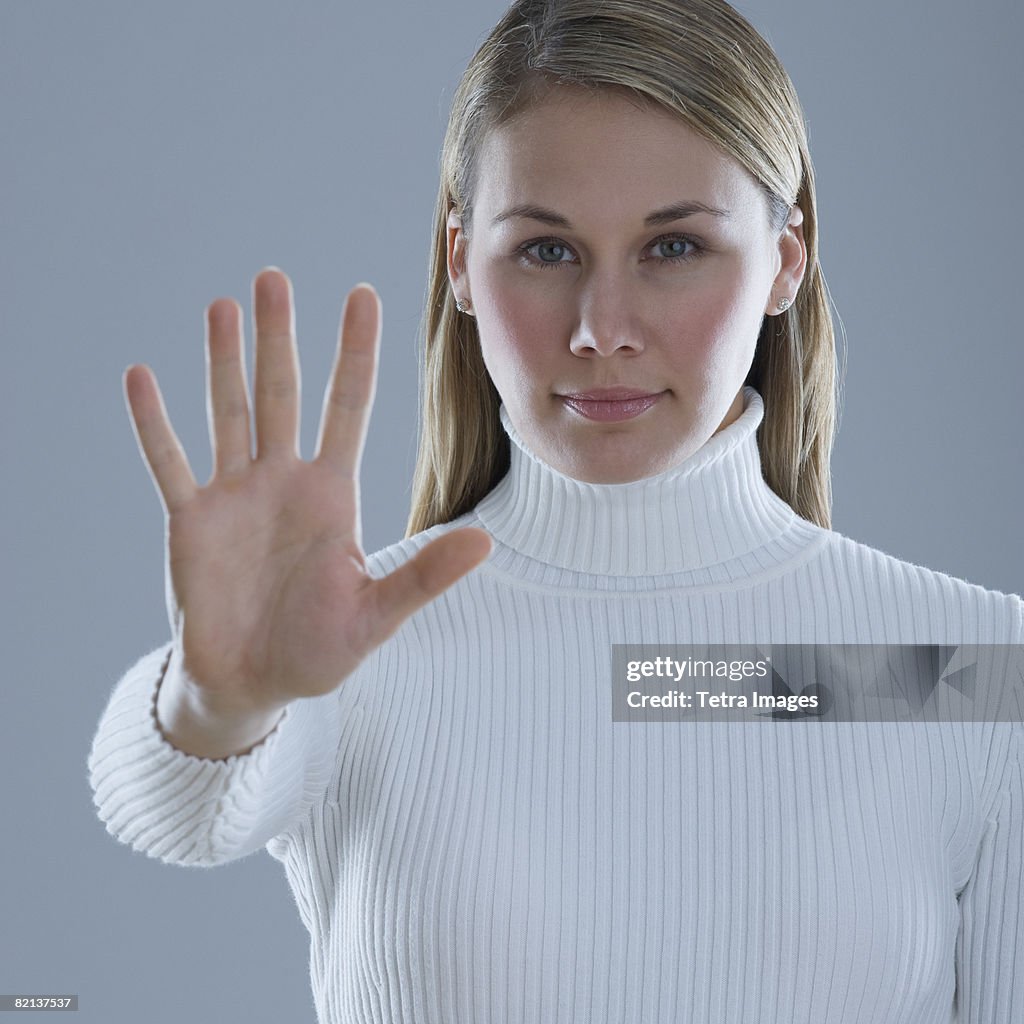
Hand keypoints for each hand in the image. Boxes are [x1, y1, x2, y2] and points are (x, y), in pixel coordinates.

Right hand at [123, 268, 491, 714]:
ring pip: (229, 412)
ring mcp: (234, 496)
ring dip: (223, 361)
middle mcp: (284, 482)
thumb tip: (487, 543)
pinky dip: (155, 424)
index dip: (355, 352)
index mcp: (333, 495)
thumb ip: (424, 575)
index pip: (349, 407)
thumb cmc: (317, 650)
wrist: (252, 683)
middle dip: (279, 338)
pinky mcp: (190, 521)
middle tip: (274, 278)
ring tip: (223, 305)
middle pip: (284, 394)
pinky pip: (170, 462)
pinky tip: (141, 376)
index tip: (362, 293)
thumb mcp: (375, 615)